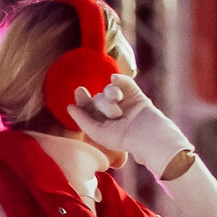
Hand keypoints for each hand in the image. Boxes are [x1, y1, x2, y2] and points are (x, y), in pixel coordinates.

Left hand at [69, 75, 190, 176]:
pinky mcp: (134, 93)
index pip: (87, 106)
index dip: (82, 98)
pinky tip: (114, 79)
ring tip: (120, 108)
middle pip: (98, 98)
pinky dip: (119, 79)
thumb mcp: (97, 132)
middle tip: (115, 116)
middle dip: (103, 105)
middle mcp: (110, 110)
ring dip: (112, 96)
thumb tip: (69, 106)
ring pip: (109, 89)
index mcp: (100, 121)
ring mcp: (123, 101)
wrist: (147, 133)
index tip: (80, 91)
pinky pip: (123, 81)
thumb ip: (82, 119)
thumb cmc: (122, 138)